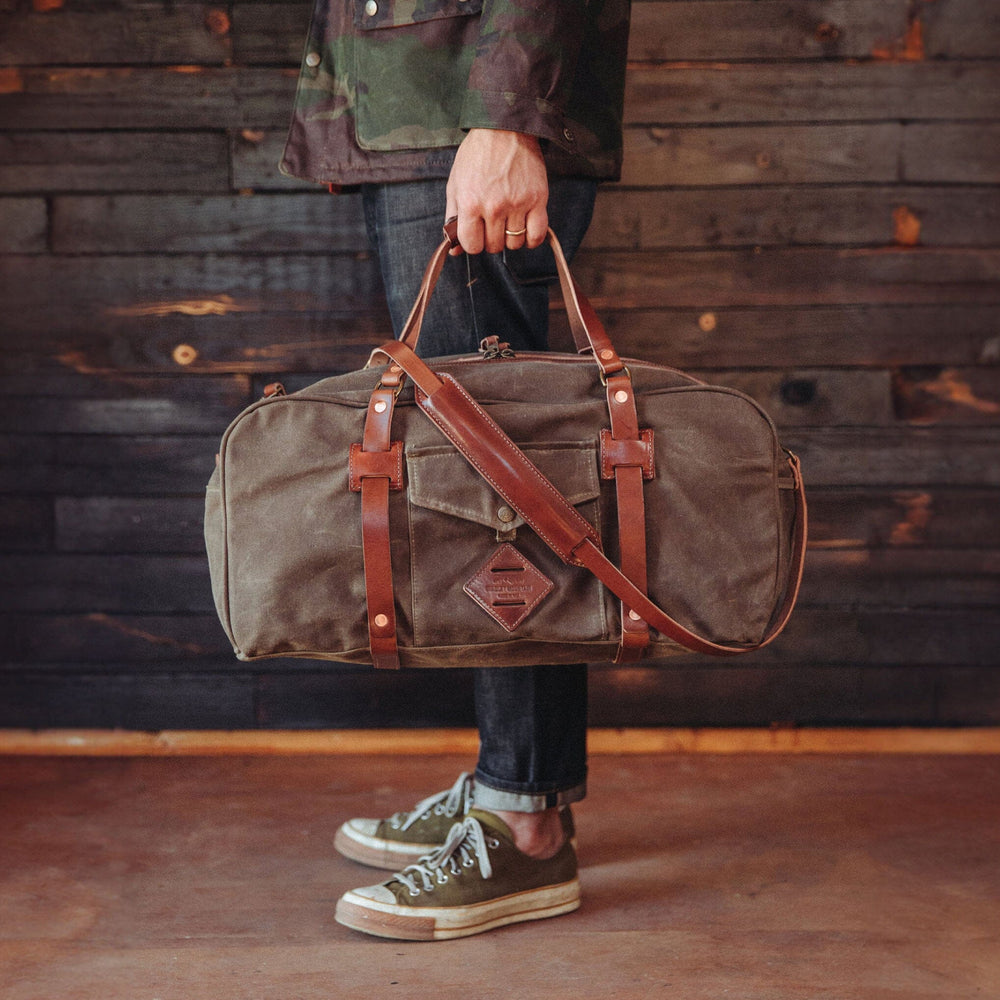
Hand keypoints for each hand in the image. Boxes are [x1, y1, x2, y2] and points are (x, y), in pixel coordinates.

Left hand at [445, 129, 547, 254]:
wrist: (505, 128)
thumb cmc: (477, 155)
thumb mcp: (455, 183)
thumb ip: (453, 218)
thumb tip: (455, 250)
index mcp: (470, 203)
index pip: (472, 245)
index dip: (473, 243)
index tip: (476, 234)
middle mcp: (494, 207)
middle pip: (494, 246)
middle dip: (491, 240)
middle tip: (492, 224)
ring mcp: (517, 204)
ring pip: (515, 243)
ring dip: (510, 238)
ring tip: (508, 223)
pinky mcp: (537, 199)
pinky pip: (536, 235)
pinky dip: (531, 240)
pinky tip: (525, 230)